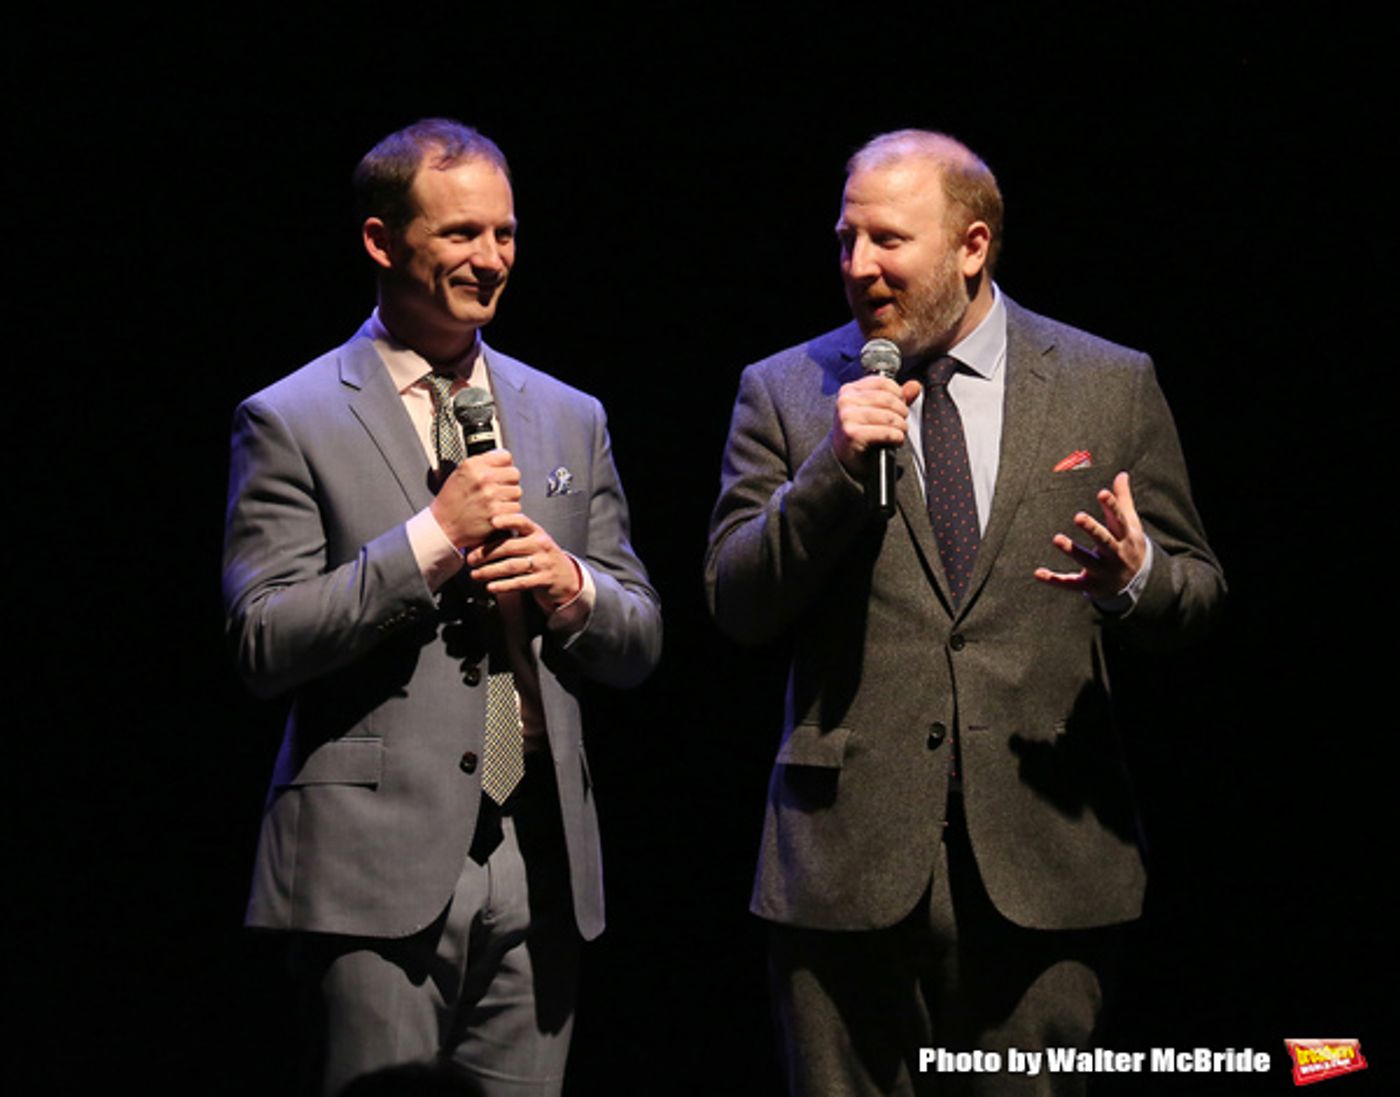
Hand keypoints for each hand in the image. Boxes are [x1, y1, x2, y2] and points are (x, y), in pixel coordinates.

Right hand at [429, 449, 522, 549]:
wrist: (442, 527)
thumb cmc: (450, 503)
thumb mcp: (459, 475)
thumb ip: (480, 466)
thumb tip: (502, 460)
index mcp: (472, 465)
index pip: (505, 456)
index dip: (504, 466)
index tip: (500, 472)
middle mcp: (482, 478)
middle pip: (514, 473)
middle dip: (508, 482)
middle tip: (498, 490)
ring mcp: (490, 495)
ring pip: (517, 491)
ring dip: (509, 498)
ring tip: (495, 503)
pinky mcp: (496, 512)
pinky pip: (515, 508)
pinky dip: (508, 513)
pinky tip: (496, 513)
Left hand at [466, 512, 581, 613]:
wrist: (567, 577)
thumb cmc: (543, 557)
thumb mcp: (534, 541)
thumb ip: (514, 537)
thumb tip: (482, 537)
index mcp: (536, 532)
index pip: (522, 521)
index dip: (507, 520)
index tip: (492, 521)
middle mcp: (541, 545)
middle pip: (510, 546)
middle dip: (487, 553)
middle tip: (471, 559)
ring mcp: (543, 563)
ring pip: (512, 566)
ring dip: (490, 571)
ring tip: (475, 574)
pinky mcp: (544, 580)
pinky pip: (520, 583)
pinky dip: (503, 586)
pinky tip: (491, 586)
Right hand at [830, 374, 922, 473]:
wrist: (845, 457)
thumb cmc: (862, 431)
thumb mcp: (877, 409)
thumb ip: (897, 397)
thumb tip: (915, 386)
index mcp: (850, 390)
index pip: (882, 382)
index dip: (898, 394)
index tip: (901, 405)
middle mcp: (846, 401)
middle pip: (887, 399)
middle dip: (901, 412)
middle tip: (901, 422)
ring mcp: (847, 417)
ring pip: (889, 416)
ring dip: (901, 426)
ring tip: (900, 432)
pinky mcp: (852, 434)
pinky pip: (885, 432)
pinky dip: (896, 437)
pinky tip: (896, 440)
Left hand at [1034, 471, 1148, 599]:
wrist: (1138, 583)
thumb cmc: (1128, 544)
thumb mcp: (1130, 524)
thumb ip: (1123, 500)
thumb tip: (1122, 474)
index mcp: (1126, 537)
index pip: (1119, 520)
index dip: (1112, 506)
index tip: (1102, 493)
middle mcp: (1116, 555)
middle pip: (1105, 541)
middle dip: (1093, 530)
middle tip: (1078, 516)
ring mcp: (1103, 572)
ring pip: (1087, 561)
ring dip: (1072, 550)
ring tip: (1056, 538)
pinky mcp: (1090, 586)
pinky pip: (1071, 583)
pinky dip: (1055, 580)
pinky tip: (1038, 573)